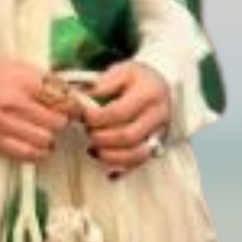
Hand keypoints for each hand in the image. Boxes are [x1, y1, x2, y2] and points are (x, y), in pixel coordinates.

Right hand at [0, 57, 78, 160]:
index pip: (65, 99)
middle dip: (60, 123)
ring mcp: (4, 122)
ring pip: (46, 141)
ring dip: (49, 140)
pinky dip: (37, 153)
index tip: (73, 111)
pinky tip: (36, 147)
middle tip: (54, 121)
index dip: (73, 108)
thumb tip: (70, 94)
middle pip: (58, 122)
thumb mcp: (15, 67)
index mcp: (24, 78)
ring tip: (44, 134)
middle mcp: (16, 100)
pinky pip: (28, 154)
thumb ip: (42, 80)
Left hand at [75, 61, 171, 175]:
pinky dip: (122, 169)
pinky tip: (108, 171)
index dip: (97, 118)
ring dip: (110, 156)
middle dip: (101, 138)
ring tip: (93, 149)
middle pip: (128, 136)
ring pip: (136, 155)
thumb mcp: (122, 71)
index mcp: (149, 93)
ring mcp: (159, 133)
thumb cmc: (137, 78)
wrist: (159, 85)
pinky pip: (140, 164)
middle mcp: (158, 115)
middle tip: (88, 132)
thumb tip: (81, 98)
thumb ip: (103, 84)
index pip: (119, 112)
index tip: (83, 116)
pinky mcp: (157, 146)